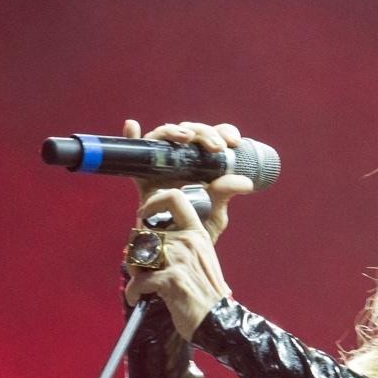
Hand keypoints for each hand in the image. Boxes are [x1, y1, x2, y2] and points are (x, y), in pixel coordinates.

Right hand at [122, 118, 254, 242]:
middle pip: (191, 132)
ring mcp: (161, 165)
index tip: (233, 142)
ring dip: (176, 131)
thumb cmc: (194, 229)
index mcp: (203, 163)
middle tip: (216, 147)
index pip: (213, 137)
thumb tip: (246, 182)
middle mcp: (181, 158)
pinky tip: (132, 126)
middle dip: (204, 133)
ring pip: (166, 136)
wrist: (173, 251)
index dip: (223, 132)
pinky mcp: (143, 177)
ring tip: (186, 138)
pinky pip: (135, 155)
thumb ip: (226, 196)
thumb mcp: (215, 214)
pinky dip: (131, 138)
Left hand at [124, 186, 232, 338]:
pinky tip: (137, 299)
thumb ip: (179, 245)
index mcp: (197, 233)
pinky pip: (138, 280)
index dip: (154, 202)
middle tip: (139, 270)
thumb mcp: (200, 260)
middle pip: (145, 233)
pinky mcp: (171, 279)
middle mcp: (188, 241)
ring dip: (133, 271)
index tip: (143, 214)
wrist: (218, 320)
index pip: (175, 198)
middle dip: (136, 253)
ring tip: (140, 284)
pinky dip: (133, 292)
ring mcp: (179, 259)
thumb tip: (148, 240)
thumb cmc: (206, 294)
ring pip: (139, 254)